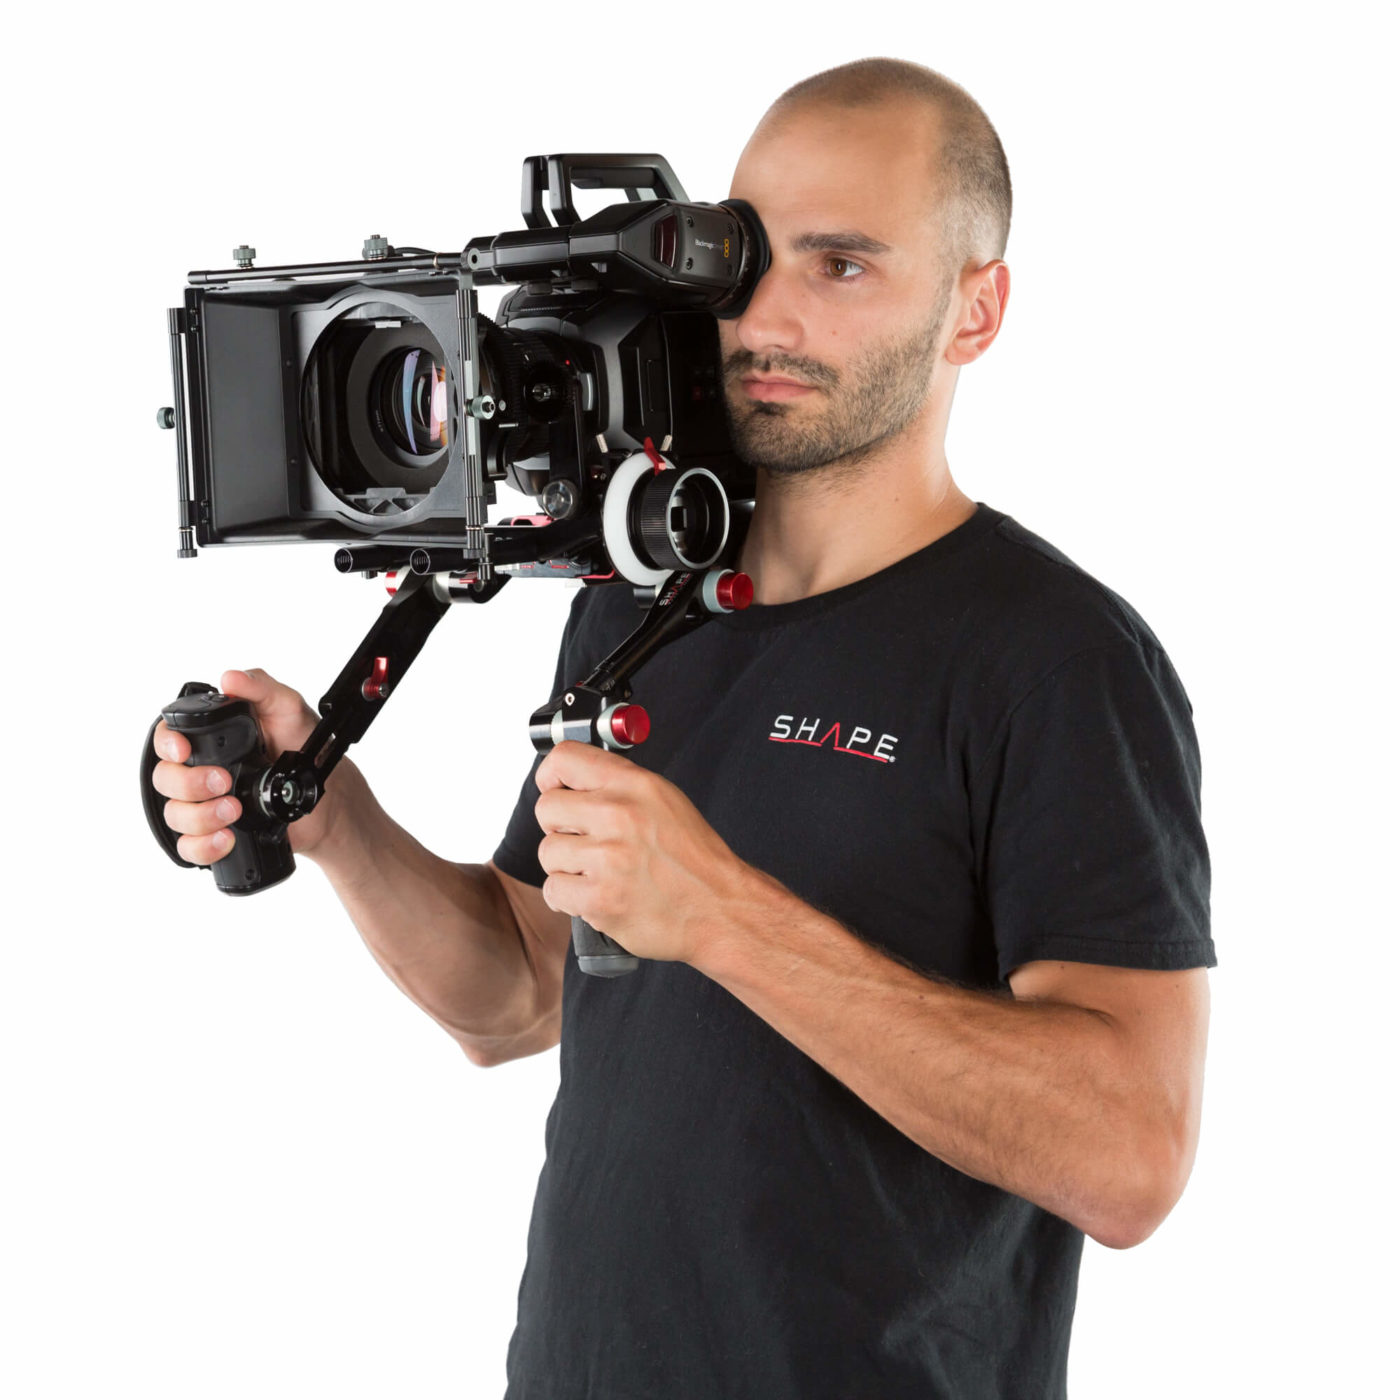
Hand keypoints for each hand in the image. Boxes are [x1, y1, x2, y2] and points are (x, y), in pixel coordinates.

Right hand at [149, 668, 328, 863]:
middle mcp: (201, 769)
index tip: (184, 751)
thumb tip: (231, 678)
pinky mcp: (216, 832)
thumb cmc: (305, 746)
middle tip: (224, 782)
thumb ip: (261, 688)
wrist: (328, 793)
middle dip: (190, 783)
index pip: (168, 738)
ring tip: (234, 812)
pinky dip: (203, 846)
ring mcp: (206, 803)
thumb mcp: (289, 708)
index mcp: (211, 738)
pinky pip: (189, 847)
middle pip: (165, 778)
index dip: (167, 744)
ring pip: (174, 814)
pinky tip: (226, 838)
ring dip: (199, 816)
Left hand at [534, 741, 749, 963]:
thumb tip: (572, 781)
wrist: (719, 908)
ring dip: (567, 866)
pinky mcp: (599, 899)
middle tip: (585, 842)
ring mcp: (608, 859)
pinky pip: (554, 891)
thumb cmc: (693, 858)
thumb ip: (618, 785)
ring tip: (598, 873)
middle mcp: (619, 815)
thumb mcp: (664, 800)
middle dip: (560, 828)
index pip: (564, 759)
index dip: (550, 775)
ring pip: (548, 852)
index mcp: (634, 785)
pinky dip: (569, 898)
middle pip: (547, 808)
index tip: (555, 789)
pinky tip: (597, 895)